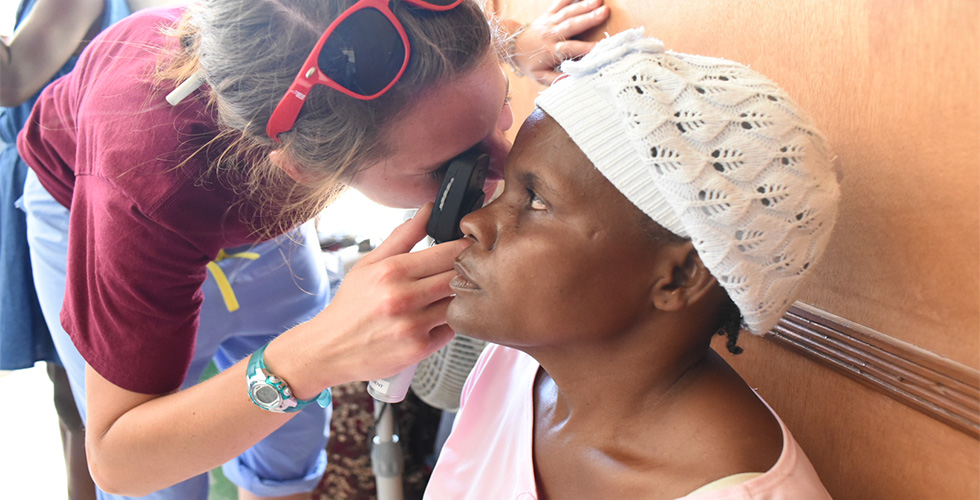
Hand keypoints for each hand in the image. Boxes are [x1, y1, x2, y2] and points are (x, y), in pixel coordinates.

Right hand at [279, 204, 468, 395]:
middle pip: (458, 277)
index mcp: (392, 271)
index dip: (465, 248)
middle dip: (466, 272)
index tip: (470, 247)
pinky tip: (431, 320)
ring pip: (458, 304)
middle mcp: (403, 298)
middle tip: (464, 272)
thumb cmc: (351, 305)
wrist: (330, 349)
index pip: (448, 253)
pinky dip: (446, 323)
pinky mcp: (419, 349)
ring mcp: (412, 326)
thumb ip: (403, 236)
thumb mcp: (370, 263)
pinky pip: (451, 330)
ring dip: (457, 299)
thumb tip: (429, 209)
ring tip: (441, 297)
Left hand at [508, 0, 610, 84]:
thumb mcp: (540, 76)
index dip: (586, 48)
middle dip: (588, 18)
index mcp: (551, 51)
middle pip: (571, 25)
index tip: (601, 46)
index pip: (571, 49)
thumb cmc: (530, 63)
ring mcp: (550, 22)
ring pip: (568, 12)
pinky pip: (560, 2)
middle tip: (605, 12)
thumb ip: (555, 79)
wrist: (512, 46)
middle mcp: (551, 34)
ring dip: (584, 5)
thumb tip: (572, 81)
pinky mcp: (549, 13)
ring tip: (599, 1)